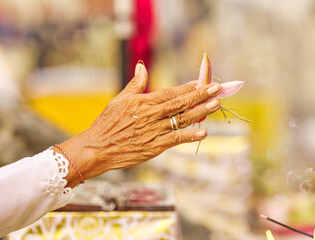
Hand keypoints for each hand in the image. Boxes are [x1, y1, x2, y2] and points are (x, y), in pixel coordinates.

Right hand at [59, 63, 220, 185]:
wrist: (97, 148)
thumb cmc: (106, 123)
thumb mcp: (119, 100)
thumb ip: (135, 84)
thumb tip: (142, 67)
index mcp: (143, 102)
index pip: (170, 92)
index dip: (187, 87)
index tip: (202, 82)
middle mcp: (152, 115)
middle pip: (180, 103)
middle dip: (200, 95)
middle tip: (217, 89)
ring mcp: (154, 131)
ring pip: (182, 120)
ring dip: (200, 112)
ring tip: (215, 105)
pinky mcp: (154, 147)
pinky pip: (175, 140)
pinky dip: (190, 136)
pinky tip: (203, 132)